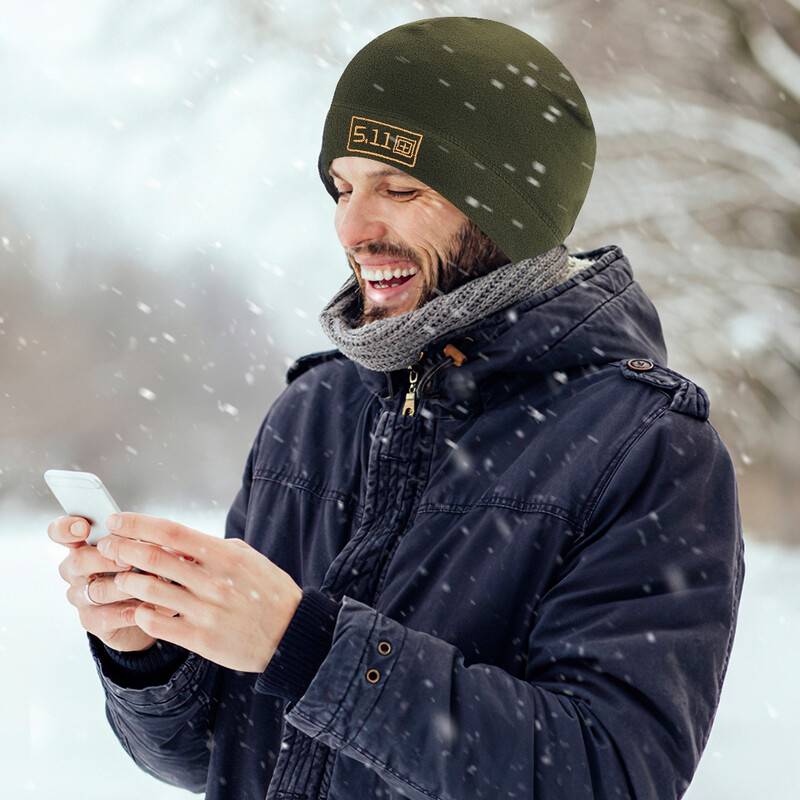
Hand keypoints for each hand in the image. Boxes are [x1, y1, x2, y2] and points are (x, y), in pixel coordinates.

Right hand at [48, 516, 157, 652]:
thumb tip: (143, 531)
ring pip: (97, 590)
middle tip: (130, 560)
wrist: (144, 610)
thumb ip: (134, 539)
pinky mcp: (93, 621)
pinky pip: (110, 616)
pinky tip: (152, 604)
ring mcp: (81, 597)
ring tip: (152, 581)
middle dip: (106, 558)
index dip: (66, 529)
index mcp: (83, 546)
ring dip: (127, 585)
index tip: (83, 528)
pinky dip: (134, 609)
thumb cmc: (140, 570)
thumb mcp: (139, 548)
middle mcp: (75, 572)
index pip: (60, 532)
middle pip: (78, 561)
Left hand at [97, 513, 302, 672]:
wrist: (290, 636)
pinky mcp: (200, 639)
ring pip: (149, 590)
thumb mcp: (251, 559)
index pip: (172, 532)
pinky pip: (158, 624)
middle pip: (154, 558)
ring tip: (119, 577)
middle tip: (107, 546)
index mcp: (225, 556)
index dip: (139, 524)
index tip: (118, 520)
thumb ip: (217, 548)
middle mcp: (213, 581)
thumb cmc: (271, 593)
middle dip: (122, 548)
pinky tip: (138, 608)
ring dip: (126, 580)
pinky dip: (141, 613)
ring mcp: (205, 611)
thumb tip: (184, 541)